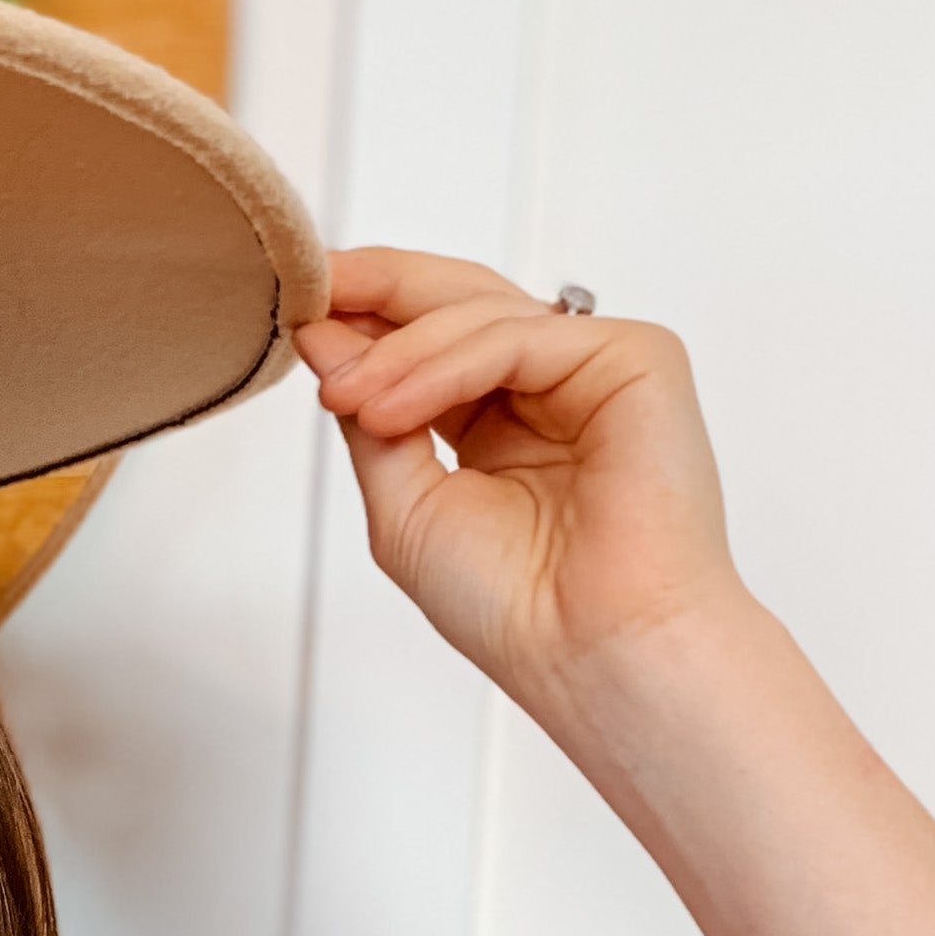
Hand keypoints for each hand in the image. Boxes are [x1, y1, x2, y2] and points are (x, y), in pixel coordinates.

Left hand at [296, 250, 746, 717]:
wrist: (589, 651)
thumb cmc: (512, 606)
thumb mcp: (406, 506)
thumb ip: (372, 422)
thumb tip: (325, 339)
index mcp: (501, 423)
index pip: (429, 345)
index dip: (364, 319)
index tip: (298, 307)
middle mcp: (549, 387)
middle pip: (458, 303)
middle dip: (378, 289)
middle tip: (310, 284)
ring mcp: (594, 367)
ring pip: (481, 314)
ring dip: (396, 351)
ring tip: (341, 395)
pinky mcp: (636, 358)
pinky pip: (520, 337)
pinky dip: (446, 365)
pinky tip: (391, 409)